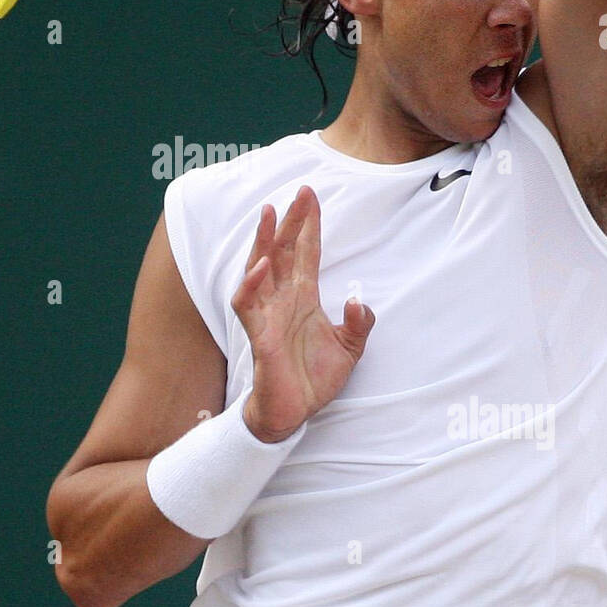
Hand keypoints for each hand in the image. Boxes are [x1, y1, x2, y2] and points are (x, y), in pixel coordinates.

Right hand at [231, 186, 376, 441]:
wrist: (295, 414)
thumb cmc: (314, 379)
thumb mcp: (349, 350)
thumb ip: (358, 324)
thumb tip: (359, 301)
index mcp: (303, 298)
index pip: (305, 253)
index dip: (309, 225)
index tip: (312, 196)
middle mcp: (282, 300)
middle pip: (283, 251)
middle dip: (291, 221)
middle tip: (301, 192)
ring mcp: (267, 314)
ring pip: (259, 268)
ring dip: (264, 241)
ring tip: (270, 213)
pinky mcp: (258, 335)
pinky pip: (247, 304)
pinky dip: (251, 284)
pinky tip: (261, 265)